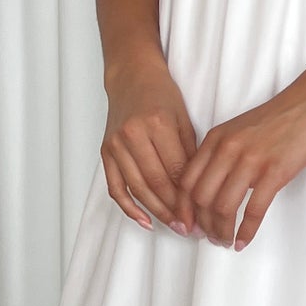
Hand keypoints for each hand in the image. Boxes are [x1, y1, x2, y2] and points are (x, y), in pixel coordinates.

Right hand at [101, 58, 197, 230]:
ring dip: (156, 212)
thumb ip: (189, 154)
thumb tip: (198, 191)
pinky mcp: (105, 151)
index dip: (188, 197)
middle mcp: (133, 135)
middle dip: (174, 209)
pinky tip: (144, 221)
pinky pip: (115, 187)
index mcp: (157, 123)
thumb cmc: (162, 96)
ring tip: (174, 226)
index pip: (175, 170)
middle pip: (155, 182)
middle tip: (190, 227)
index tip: (201, 214)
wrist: (131, 78)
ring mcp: (115, 144)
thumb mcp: (184, 119)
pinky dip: (129, 207)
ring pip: (137, 188)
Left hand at [173, 77, 305, 249]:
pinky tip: (243, 241)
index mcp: (216, 139)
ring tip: (224, 242)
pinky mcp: (275, 172)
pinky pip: (254, 210)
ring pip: (223, 207)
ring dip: (221, 231)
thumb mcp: (239, 130)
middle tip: (208, 237)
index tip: (187, 225)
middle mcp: (227, 149)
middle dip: (201, 224)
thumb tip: (212, 187)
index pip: (186, 181)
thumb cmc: (279, 118)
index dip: (183, 209)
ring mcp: (251, 161)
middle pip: (200, 198)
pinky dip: (246, 231)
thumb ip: (221, 154)